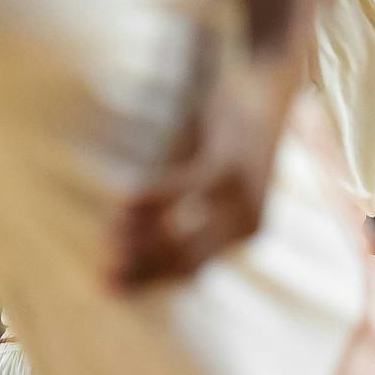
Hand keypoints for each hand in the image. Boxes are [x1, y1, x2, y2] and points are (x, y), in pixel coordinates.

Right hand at [108, 52, 301, 291]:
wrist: (271, 88)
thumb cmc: (228, 134)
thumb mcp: (200, 176)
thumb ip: (174, 205)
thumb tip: (127, 226)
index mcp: (241, 232)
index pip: (188, 271)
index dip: (147, 280)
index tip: (109, 287)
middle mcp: (248, 225)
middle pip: (186, 262)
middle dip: (141, 270)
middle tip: (102, 273)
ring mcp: (243, 199)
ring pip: (185, 233)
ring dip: (142, 238)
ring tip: (110, 235)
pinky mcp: (233, 167)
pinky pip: (189, 189)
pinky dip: (157, 197)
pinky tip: (128, 201)